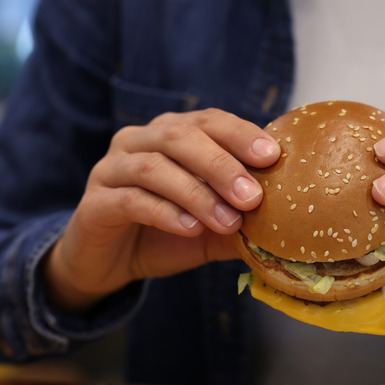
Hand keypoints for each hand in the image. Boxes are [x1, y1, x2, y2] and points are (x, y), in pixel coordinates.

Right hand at [44, 109, 279, 311]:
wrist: (108, 263)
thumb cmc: (165, 234)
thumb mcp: (212, 228)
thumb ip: (243, 221)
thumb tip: (289, 227)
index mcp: (170, 135)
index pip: (208, 121)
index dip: (239, 133)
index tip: (272, 155)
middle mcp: (138, 142)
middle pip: (180, 137)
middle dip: (221, 164)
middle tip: (252, 196)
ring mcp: (111, 169)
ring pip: (153, 167)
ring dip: (196, 193)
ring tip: (227, 221)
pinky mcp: (95, 203)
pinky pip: (130, 200)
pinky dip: (165, 213)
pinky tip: (191, 229)